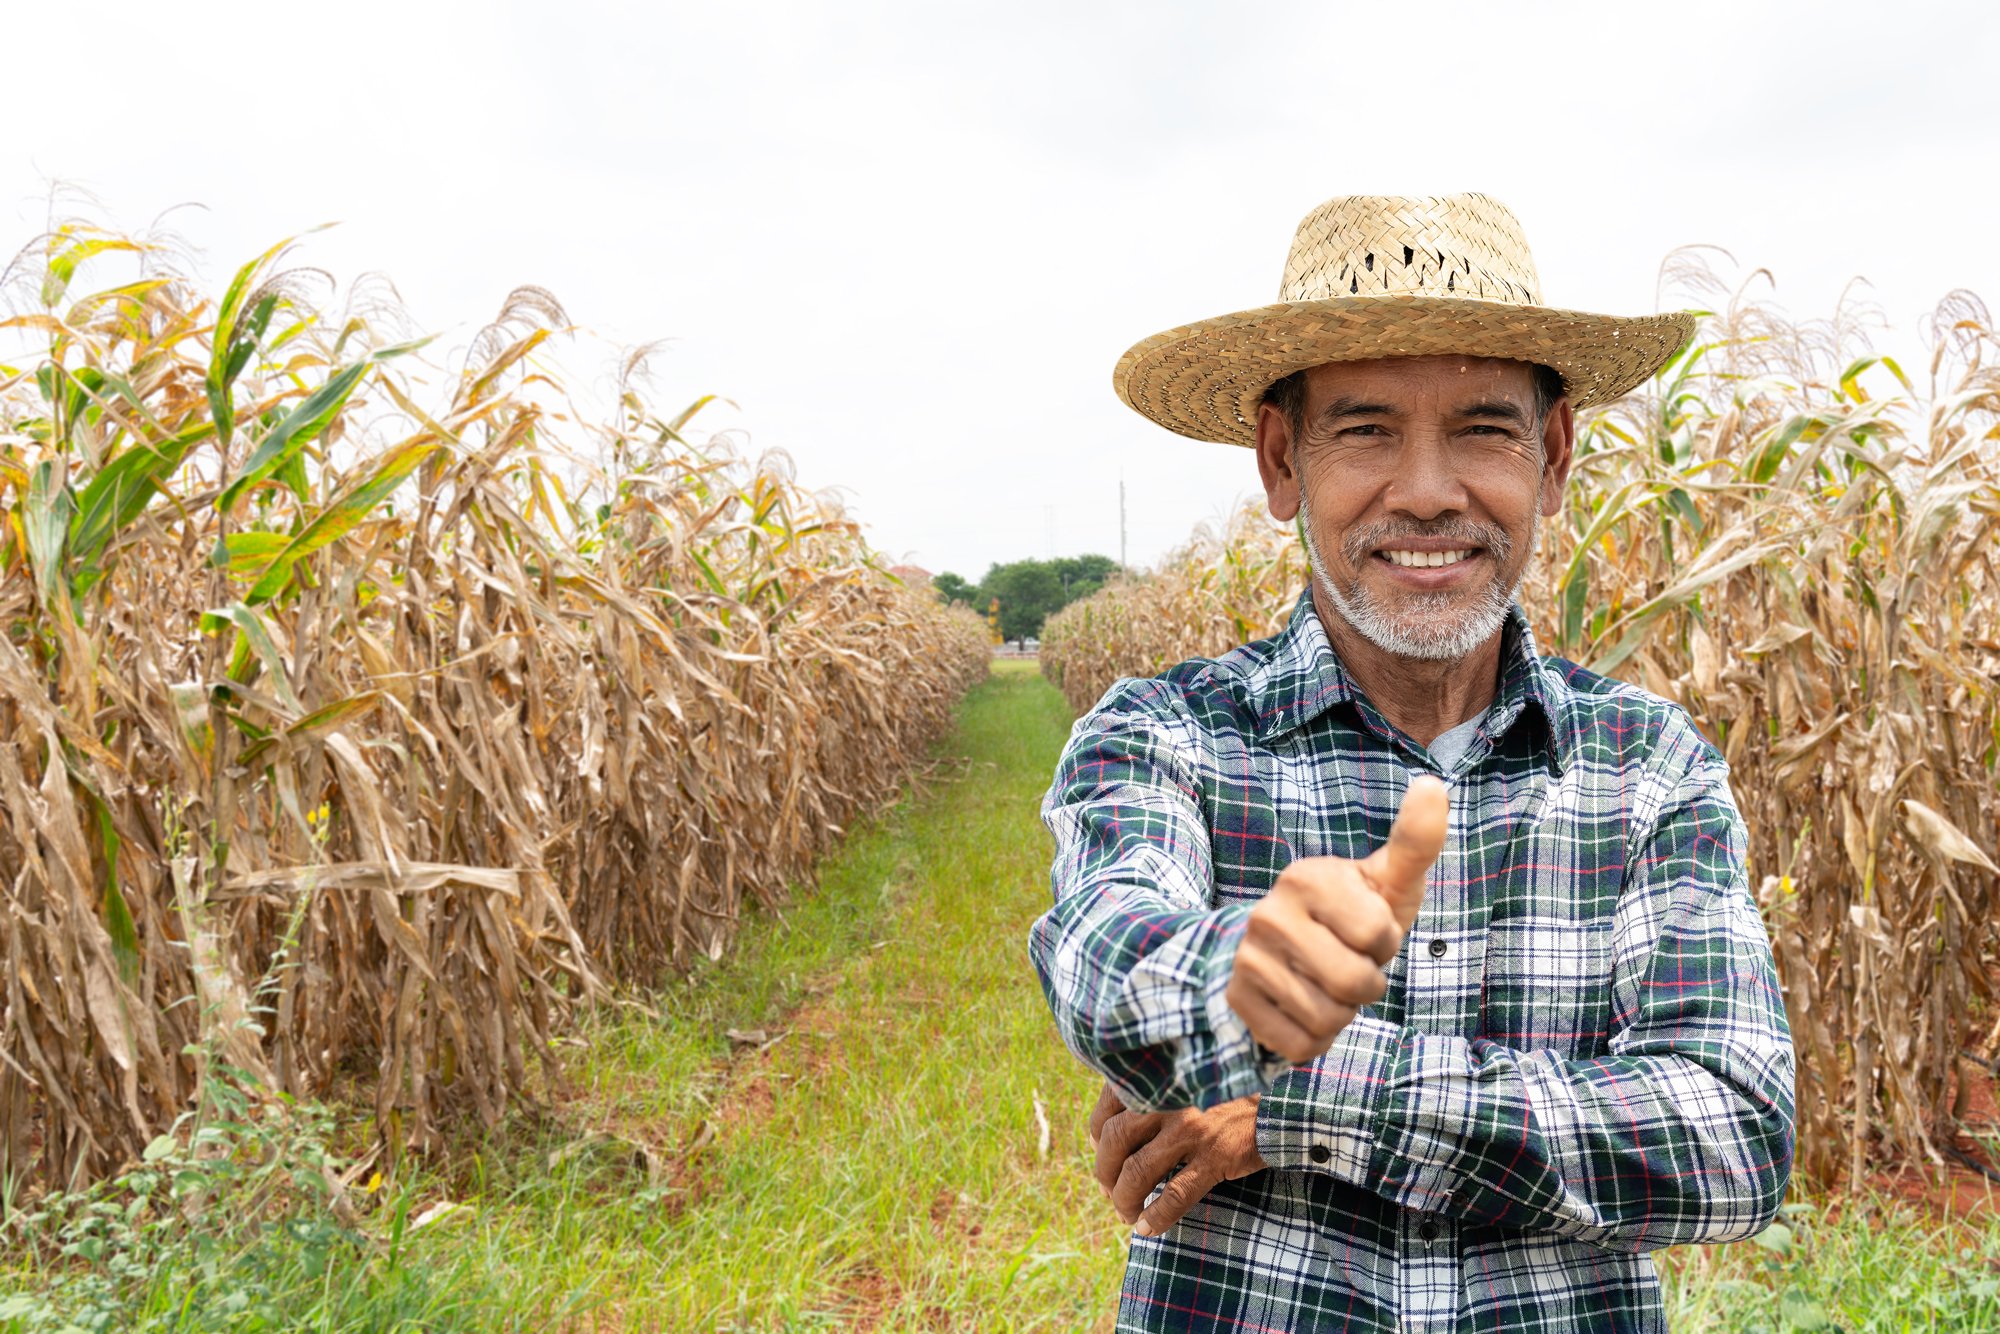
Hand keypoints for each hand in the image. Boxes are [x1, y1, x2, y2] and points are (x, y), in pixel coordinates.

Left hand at [1088, 1083, 1265, 1236]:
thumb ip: (1152, 1096)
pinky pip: (1174, 1195)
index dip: (1097, 1137)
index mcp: (1158, 1081)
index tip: (1101, 1153)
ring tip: (1126, 1214)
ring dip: (1124, 1199)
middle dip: (1105, 1173)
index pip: (1107, 1109)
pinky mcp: (1214, 1156)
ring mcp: (1190, 1129)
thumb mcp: (1184, 1082)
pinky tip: (1147, 1228)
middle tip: (1109, 1191)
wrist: (1278, 1104)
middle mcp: (1168, 1101)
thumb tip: (1109, 1133)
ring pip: (1138, 1171)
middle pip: (1115, 1141)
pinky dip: (1155, 1217)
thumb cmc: (1224, 1096)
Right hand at [1224, 775, 1447, 1062]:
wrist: (1279, 950)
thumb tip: (1433, 785)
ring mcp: (1248, 960)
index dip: (1385, 942)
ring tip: (1327, 985)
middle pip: (1355, 983)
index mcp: (1307, 878)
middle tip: (1350, 963)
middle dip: (1368, 984)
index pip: (1378, 934)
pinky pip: (1299, 1046)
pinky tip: (1304, 1009)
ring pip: (1328, 1020)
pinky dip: (1315, 1039)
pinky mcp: (1237, 1001)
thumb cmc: (1350, 914)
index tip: (1368, 931)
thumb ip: (1414, 842)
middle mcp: (1268, 915)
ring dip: (1342, 1014)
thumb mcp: (1384, 880)